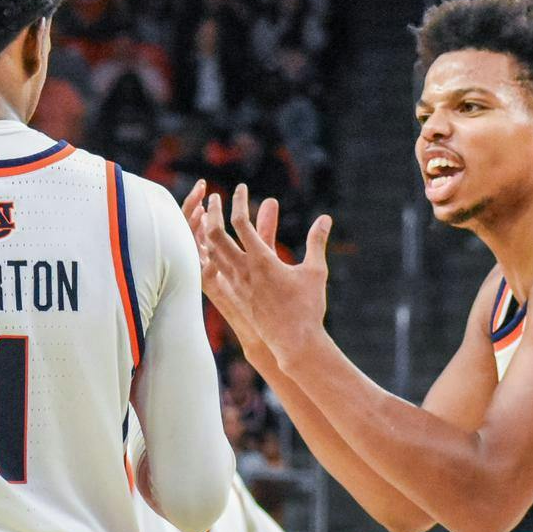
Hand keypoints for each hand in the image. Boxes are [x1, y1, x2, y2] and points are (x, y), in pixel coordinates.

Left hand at [195, 184, 330, 368]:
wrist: (294, 343)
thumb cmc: (308, 307)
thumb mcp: (316, 271)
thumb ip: (317, 242)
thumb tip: (326, 219)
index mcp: (262, 261)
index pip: (241, 223)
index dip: (239, 202)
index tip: (240, 188)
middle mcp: (243, 271)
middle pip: (215, 235)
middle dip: (212, 213)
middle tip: (213, 198)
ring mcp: (235, 285)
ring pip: (211, 253)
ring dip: (206, 233)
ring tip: (207, 219)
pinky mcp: (234, 297)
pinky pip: (214, 272)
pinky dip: (209, 255)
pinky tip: (209, 250)